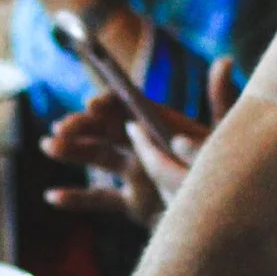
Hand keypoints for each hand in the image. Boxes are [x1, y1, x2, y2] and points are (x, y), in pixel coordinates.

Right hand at [40, 57, 236, 225]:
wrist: (226, 215)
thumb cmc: (228, 169)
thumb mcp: (225, 134)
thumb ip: (222, 99)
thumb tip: (225, 60)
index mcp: (161, 124)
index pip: (129, 107)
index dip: (109, 105)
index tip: (92, 106)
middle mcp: (143, 145)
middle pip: (106, 130)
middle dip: (82, 127)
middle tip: (60, 128)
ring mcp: (135, 174)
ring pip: (97, 159)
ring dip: (71, 151)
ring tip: (48, 146)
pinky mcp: (132, 203)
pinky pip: (100, 200)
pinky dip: (76, 199)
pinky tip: (52, 198)